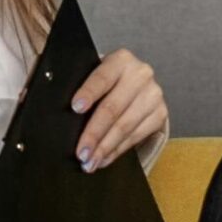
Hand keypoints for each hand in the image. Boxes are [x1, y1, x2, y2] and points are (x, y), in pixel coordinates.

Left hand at [72, 48, 165, 172]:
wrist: (135, 85)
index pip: (102, 78)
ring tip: (90, 162)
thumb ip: (82, 88)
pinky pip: (136, 137)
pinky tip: (105, 158)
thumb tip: (61, 115)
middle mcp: (140, 74)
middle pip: (113, 108)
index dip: (88, 93)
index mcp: (121, 60)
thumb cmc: (106, 83)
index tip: (75, 109)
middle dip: (94, 133)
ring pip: (125, 126)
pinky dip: (117, 151)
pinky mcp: (159, 114)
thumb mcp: (95, 75)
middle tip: (81, 152)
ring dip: (105, 148)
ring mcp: (153, 95)